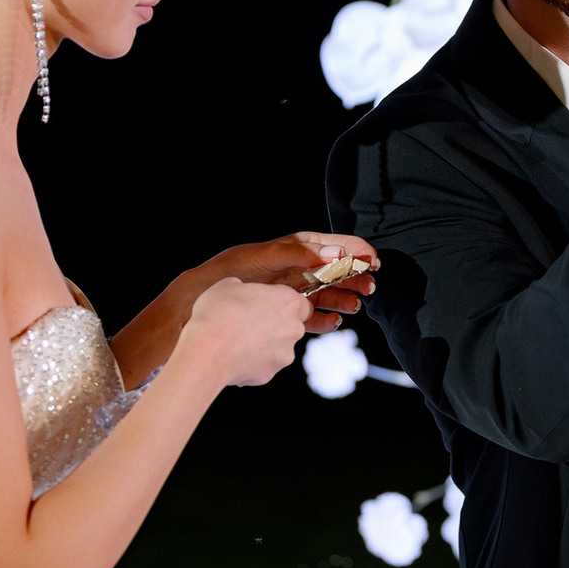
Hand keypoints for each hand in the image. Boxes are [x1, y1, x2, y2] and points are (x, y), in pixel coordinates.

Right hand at [182, 277, 312, 385]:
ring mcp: (284, 355)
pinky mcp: (269, 374)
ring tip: (235, 341)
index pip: (301, 304)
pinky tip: (231, 357)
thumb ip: (244, 288)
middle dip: (273, 326)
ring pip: (277, 349)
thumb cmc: (218, 313)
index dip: (283, 304)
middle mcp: (293, 329)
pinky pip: (262, 366)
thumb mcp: (228, 285)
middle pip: (290, 327)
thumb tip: (239, 291)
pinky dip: (250, 363)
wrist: (208, 350)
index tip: (267, 305)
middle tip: (247, 322)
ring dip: (262, 345)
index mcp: (289, 302)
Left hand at [195, 232, 377, 332]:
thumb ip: (297, 254)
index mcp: (294, 249)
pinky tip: (335, 321)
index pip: (332, 245)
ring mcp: (293, 292)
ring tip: (356, 305)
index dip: (353, 250)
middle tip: (370, 285)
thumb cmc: (228, 273)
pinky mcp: (286, 314)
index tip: (371, 259)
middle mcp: (297, 269)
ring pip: (327, 295)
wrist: (197, 305)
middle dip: (355, 277)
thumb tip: (332, 252)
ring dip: (344, 299)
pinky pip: (312, 317)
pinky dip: (325, 321)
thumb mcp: (262, 257)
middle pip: (335, 272)